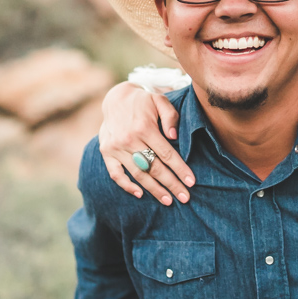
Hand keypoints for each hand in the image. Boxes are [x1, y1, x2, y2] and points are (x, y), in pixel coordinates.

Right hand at [98, 82, 195, 205]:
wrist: (115, 98)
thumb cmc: (143, 101)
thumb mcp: (160, 101)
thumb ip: (170, 117)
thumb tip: (174, 137)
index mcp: (144, 127)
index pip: (166, 154)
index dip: (180, 170)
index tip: (191, 182)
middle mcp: (129, 139)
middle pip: (154, 168)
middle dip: (171, 184)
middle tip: (185, 197)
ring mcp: (116, 147)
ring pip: (138, 174)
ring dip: (154, 189)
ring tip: (168, 200)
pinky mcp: (106, 152)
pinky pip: (115, 174)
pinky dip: (126, 186)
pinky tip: (140, 194)